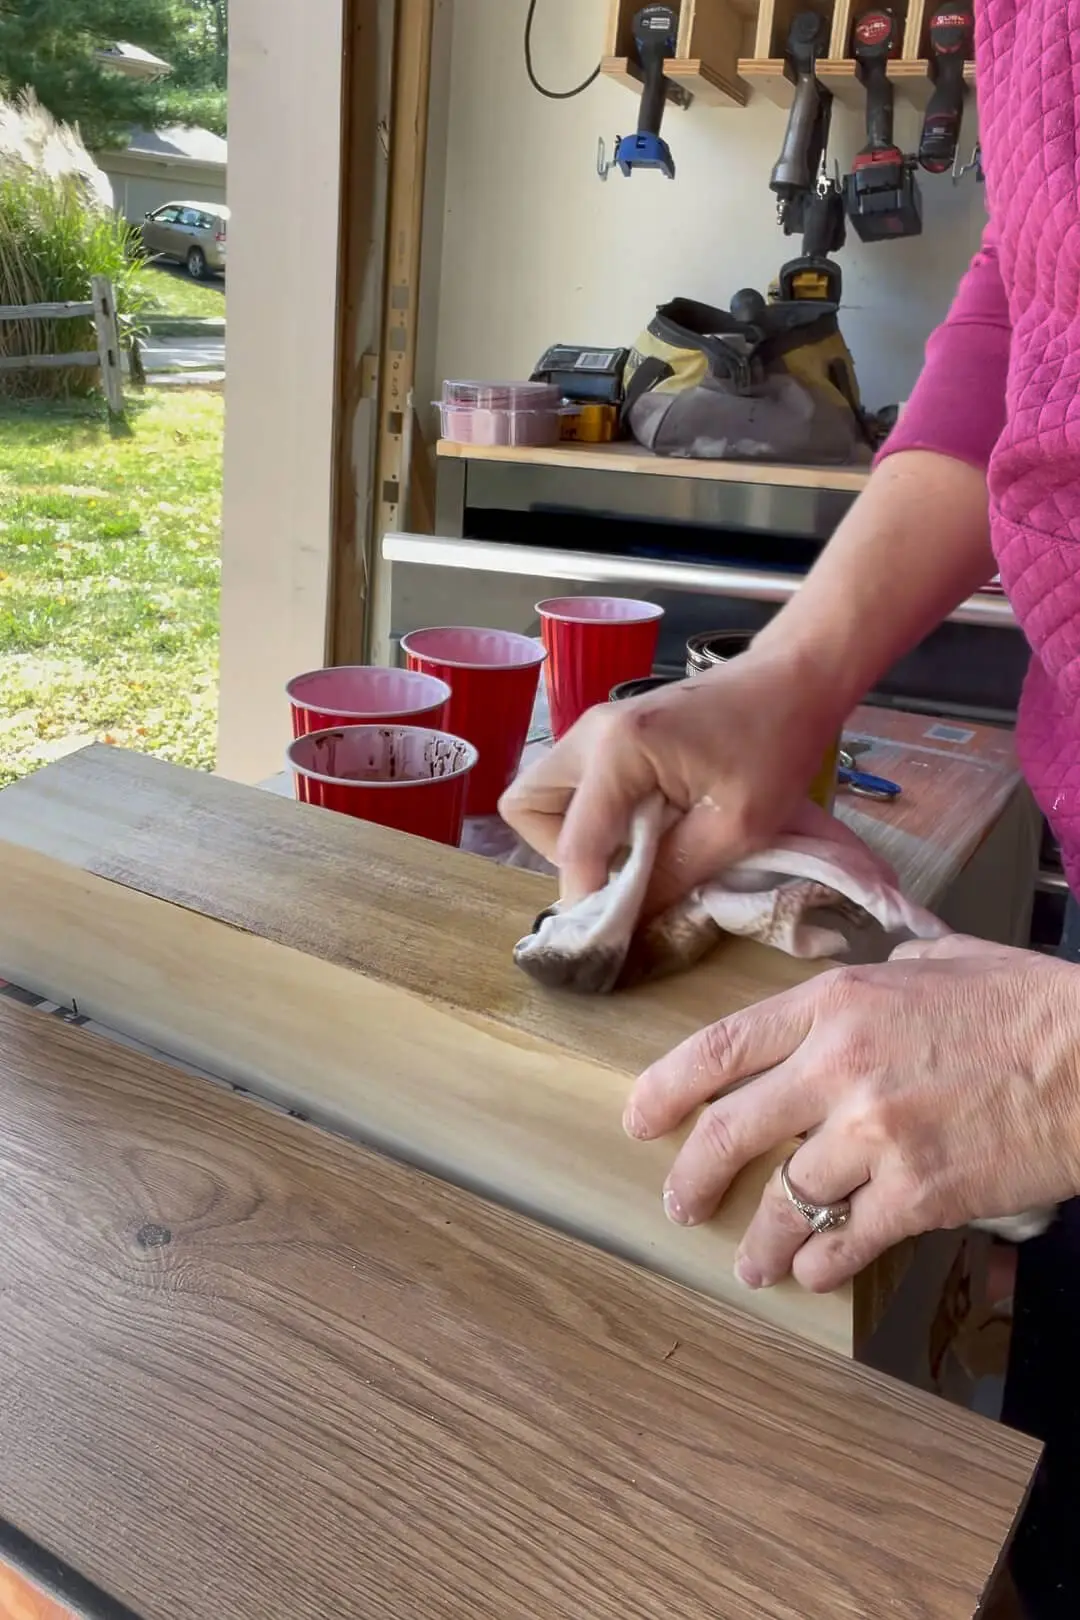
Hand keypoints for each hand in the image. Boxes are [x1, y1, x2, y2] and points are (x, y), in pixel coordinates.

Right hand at [500, 649, 838, 912]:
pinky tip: (646, 824)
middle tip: (617, 869)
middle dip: (560, 851)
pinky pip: (574, 785)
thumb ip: (674, 875)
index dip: (586, 894)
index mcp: (618, 748)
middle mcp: (590, 732)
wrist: (792, 679)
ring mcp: (594, 728)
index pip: (574, 841)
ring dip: (575, 833)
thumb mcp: (737, 826)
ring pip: (544, 794)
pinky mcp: (609, 733)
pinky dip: (593, 815)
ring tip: (634, 849)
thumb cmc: (774, 743)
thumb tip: (628, 922)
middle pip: (526, 806)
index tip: (611, 932)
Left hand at [623, 935, 1079, 1292]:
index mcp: (836, 1002)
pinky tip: (811, 1274)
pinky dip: (820, 1264)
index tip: (641, 1116)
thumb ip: (884, 976)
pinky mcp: (918, 1193)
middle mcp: (838, 1067)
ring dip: (757, 1240)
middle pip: (731, 1130)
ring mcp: (875, 1134)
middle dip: (692, 1175)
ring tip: (749, 1261)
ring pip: (783, 1200)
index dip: (668, 1086)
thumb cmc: (1028, 1005)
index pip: (722, 1046)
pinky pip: (844, 1242)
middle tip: (678, 1202)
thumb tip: (870, 982)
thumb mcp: (939, 962)